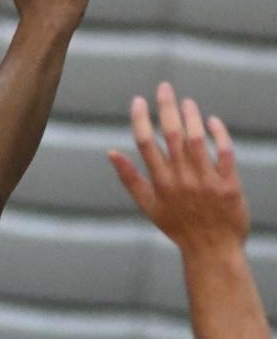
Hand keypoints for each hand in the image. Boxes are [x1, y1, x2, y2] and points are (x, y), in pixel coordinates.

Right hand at [108, 82, 250, 254]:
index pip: (146, 143)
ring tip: (187, 102)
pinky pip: (224, 152)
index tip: (138, 100)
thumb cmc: (179, 228)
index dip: (140, 119)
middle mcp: (182, 180)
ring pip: (197, 140)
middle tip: (164, 86)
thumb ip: (129, 178)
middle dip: (166, 107)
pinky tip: (212, 121)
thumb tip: (110, 151)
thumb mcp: (149, 206)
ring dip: (191, 116)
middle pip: (172, 135)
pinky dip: (218, 133)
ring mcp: (207, 182)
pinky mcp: (229, 185)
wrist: (213, 252)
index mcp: (161, 183)